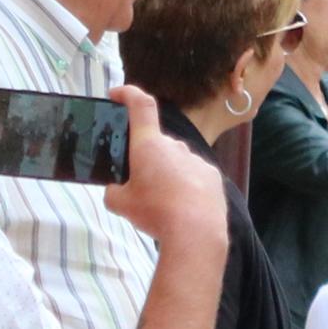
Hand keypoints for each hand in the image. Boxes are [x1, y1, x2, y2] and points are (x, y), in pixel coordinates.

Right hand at [104, 89, 227, 263]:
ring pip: (176, 161)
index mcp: (149, 144)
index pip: (140, 105)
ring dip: (168, 173)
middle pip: (156, 143)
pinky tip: (182, 206)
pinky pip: (194, 175)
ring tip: (163, 201)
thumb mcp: (120, 203)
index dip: (128, 94)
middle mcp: (176, 146)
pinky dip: (186, 186)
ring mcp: (197, 161)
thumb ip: (113, 190)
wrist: (196, 234)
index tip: (117, 94)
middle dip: (147, 158)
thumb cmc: (155, 213)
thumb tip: (116, 190)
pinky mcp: (213, 178)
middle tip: (139, 182)